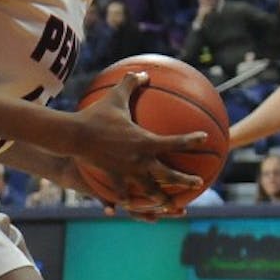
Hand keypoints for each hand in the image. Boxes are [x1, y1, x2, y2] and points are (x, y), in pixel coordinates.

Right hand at [73, 71, 206, 208]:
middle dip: (185, 180)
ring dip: (161, 199)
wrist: (74, 136)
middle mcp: (140, 161)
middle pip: (168, 175)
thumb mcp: (114, 97)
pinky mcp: (112, 178)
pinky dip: (125, 200)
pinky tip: (127, 206)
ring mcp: (127, 172)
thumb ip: (130, 84)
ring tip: (170, 205)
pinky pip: (122, 192)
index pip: (175, 142)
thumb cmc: (95, 115)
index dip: (192, 140)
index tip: (205, 139)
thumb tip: (142, 72)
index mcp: (145, 141)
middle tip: (198, 183)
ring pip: (149, 190)